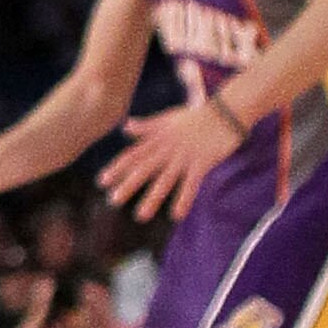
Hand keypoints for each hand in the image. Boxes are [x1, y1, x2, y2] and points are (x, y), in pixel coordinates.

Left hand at [104, 97, 241, 223]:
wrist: (225, 112)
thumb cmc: (195, 116)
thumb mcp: (166, 119)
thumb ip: (145, 126)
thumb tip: (125, 127)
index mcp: (157, 139)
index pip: (133, 155)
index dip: (117, 168)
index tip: (102, 182)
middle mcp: (167, 149)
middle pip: (144, 168)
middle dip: (128, 184)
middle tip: (113, 201)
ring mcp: (184, 157)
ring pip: (164, 179)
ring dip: (152, 198)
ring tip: (140, 216)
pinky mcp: (202, 163)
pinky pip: (191, 184)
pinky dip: (183, 199)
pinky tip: (176, 215)